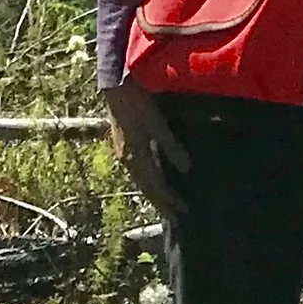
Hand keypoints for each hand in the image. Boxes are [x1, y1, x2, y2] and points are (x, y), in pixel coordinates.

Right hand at [106, 80, 190, 215]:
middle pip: (147, 188)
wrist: (116, 88)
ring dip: (154, 192)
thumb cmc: (139, 104)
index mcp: (135, 158)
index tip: (183, 212)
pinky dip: (148, 179)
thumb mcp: (158, 124)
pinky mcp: (123, 145)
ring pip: (141, 180)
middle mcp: (127, 161)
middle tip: (176, 215)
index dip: (170, 200)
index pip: (156, 187)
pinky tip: (153, 177)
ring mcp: (123, 154)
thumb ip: (171, 147)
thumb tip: (187, 170)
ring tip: (166, 201)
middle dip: (161, 201)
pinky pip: (137, 170)